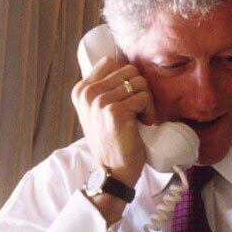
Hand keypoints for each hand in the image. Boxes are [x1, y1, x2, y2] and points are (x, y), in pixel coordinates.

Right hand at [71, 56, 151, 191]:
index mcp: (81, 90)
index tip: (127, 96)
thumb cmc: (111, 140)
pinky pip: (144, 98)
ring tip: (140, 117)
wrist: (112, 170)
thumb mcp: (96, 111)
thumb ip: (103, 89)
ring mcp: (100, 102)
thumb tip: (124, 66)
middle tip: (136, 109)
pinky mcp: (115, 112)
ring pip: (140, 83)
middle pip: (129, 70)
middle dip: (139, 89)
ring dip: (146, 101)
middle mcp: (88, 93)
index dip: (126, 77)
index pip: (110, 61)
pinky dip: (150, 112)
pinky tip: (143, 124)